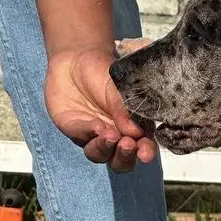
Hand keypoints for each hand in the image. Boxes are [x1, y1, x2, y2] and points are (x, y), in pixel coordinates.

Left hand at [45, 44, 155, 172]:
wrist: (75, 59)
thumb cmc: (103, 72)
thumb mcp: (119, 87)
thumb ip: (127, 109)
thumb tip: (136, 132)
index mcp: (133, 127)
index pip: (143, 146)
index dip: (146, 152)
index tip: (145, 153)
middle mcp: (115, 136)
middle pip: (122, 161)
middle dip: (125, 157)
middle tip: (127, 144)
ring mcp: (94, 136)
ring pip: (101, 156)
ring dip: (106, 149)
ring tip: (110, 135)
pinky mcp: (75, 131)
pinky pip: (82, 138)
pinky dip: (89, 133)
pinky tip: (96, 124)